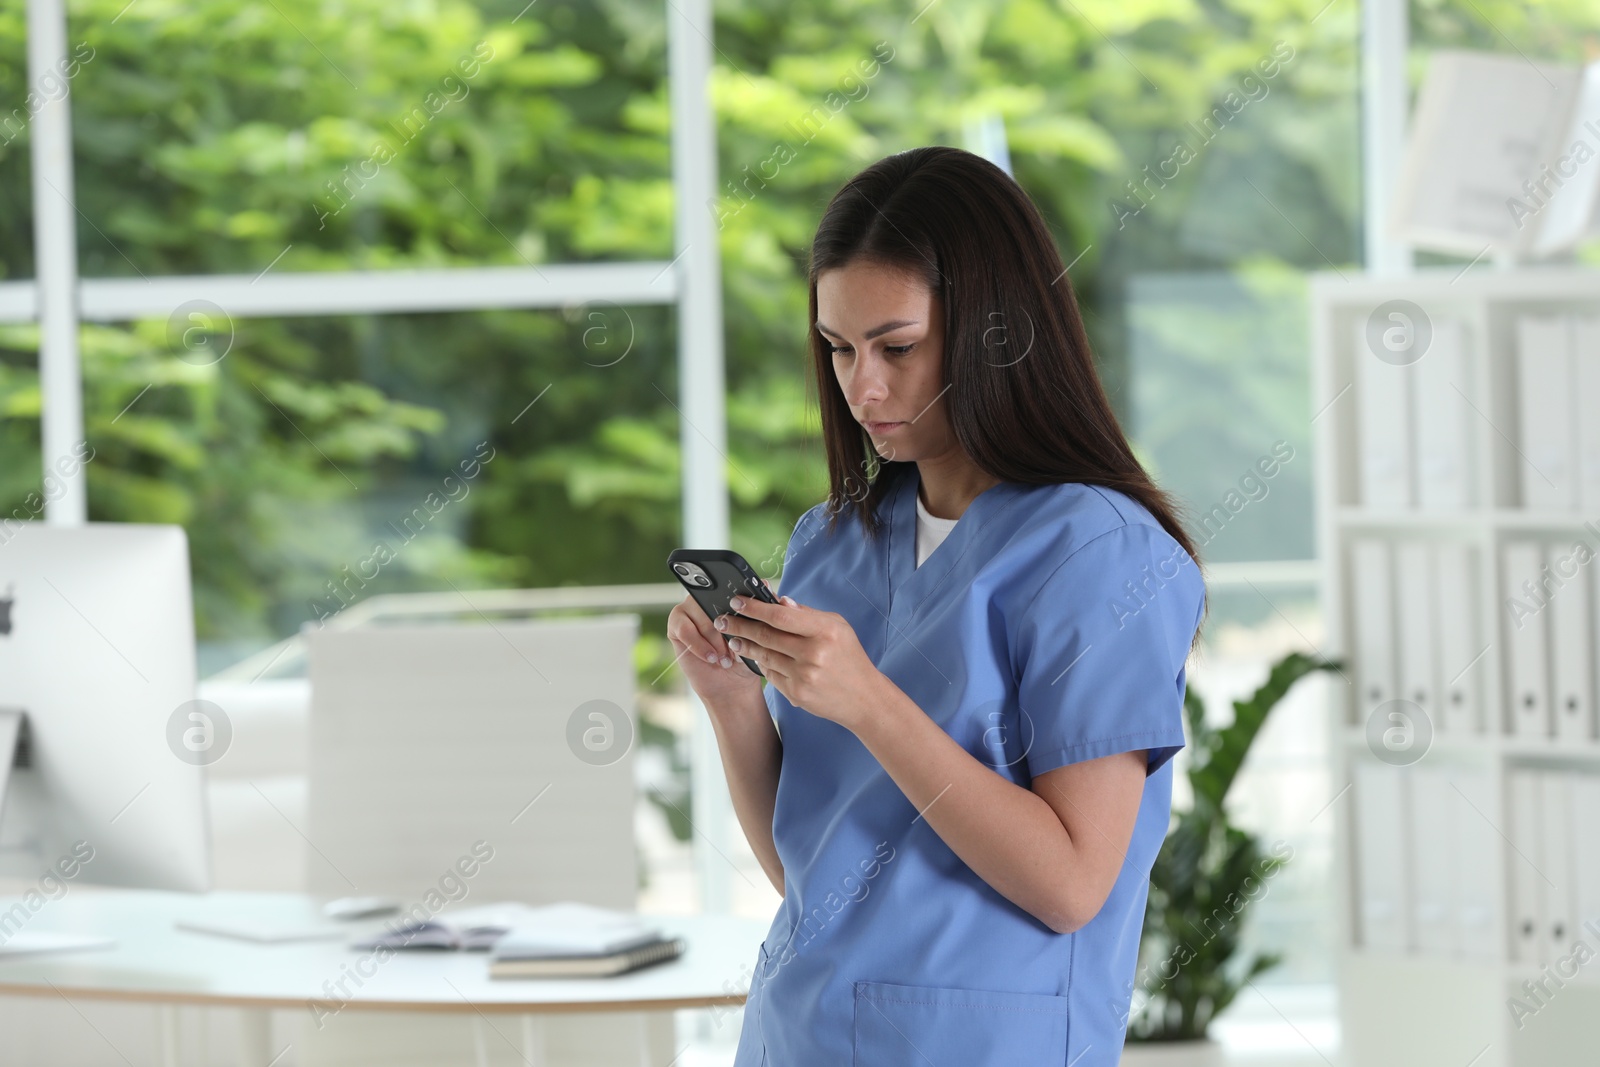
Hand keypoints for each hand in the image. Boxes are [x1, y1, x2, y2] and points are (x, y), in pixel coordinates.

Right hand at [666, 593, 765, 708]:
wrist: (732, 682)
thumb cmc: (748, 656)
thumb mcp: (761, 634)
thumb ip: (763, 609)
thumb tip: (765, 586)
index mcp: (731, 592)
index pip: (734, 583)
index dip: (740, 603)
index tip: (747, 621)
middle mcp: (709, 594)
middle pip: (716, 600)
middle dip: (728, 627)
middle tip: (736, 646)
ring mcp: (691, 606)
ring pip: (702, 615)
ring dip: (715, 640)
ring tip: (724, 657)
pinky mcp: (676, 622)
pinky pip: (685, 629)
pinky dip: (700, 646)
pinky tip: (711, 657)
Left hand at [716, 593, 884, 730]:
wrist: (863, 698)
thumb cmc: (849, 657)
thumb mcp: (836, 627)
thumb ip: (806, 614)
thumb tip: (778, 600)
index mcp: (824, 631)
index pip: (781, 615)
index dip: (755, 607)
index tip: (737, 601)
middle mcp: (813, 654)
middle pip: (766, 635)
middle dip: (740, 625)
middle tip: (723, 620)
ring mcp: (803, 676)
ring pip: (764, 656)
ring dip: (744, 646)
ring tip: (733, 638)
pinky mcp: (796, 694)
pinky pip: (770, 674)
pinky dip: (760, 664)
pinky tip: (753, 656)